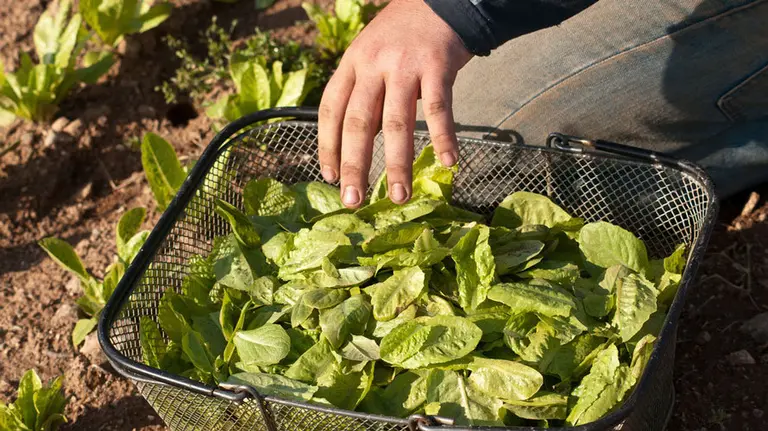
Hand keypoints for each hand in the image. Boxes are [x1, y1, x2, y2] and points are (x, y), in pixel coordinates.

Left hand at [317, 0, 472, 207]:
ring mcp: (405, 66)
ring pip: (398, 124)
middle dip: (355, 166)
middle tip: (353, 201)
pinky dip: (444, 137)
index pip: (331, 110)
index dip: (327, 146)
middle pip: (359, 123)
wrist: (440, 1)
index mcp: (352, 63)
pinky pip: (438, 109)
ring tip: (399, 196)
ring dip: (398, 164)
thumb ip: (361, 91)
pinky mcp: (437, 67)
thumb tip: (355, 142)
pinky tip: (447, 162)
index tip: (330, 176)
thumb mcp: (369, 53)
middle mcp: (373, 65)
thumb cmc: (402, 35)